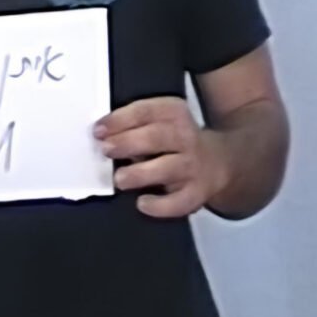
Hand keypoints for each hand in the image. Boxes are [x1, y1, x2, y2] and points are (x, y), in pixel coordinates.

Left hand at [94, 97, 225, 218]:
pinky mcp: (196, 193)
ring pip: (167, 168)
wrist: (217, 162)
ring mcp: (192, 166)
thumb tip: (102, 135)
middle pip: (156, 137)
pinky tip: (143, 202)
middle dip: (128, 143)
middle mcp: (186, 137)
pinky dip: (159, 205)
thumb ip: (135, 124)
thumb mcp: (162, 120)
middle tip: (106, 150)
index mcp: (175, 113)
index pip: (147, 111)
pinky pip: (178, 202)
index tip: (99, 130)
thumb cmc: (175, 141)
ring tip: (120, 179)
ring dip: (140, 173)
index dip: (121, 120)